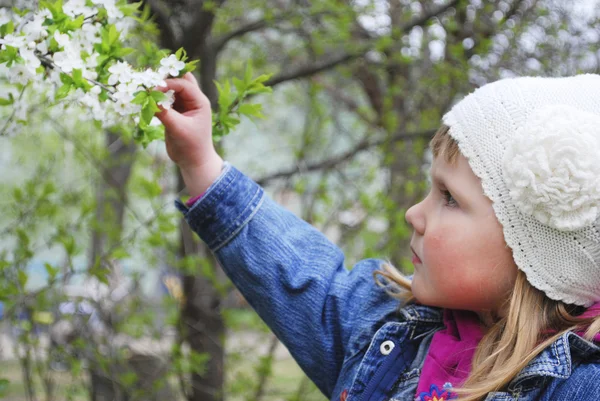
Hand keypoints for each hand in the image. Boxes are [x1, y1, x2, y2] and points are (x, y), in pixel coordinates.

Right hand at [155, 73, 222, 196]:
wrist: (193, 162)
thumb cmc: (191, 146)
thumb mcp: (178, 129)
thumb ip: (165, 113)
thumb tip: (149, 99)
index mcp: (199, 102)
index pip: (184, 85)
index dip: (168, 83)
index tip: (153, 88)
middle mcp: (192, 101)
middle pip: (179, 82)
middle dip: (165, 80)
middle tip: (149, 79)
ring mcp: (183, 106)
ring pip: (170, 91)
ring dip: (158, 90)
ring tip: (144, 90)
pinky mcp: (174, 113)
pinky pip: (164, 102)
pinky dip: (155, 100)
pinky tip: (145, 100)